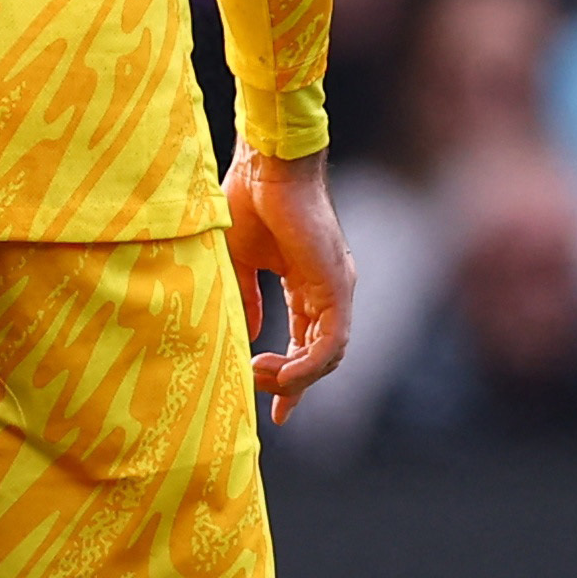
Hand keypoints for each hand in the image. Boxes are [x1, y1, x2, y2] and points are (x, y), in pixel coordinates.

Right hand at [225, 146, 353, 423]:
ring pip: (328, 355)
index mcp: (305, 283)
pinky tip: (282, 375)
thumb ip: (246, 298)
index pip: (305, 341)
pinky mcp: (336, 286)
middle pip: (319, 355)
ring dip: (295, 377)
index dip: (289, 377)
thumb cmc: (248, 201)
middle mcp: (327, 289)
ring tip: (260, 376)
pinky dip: (308, 366)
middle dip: (292, 385)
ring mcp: (335, 288)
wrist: (265, 167)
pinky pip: (331, 343)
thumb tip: (249, 333)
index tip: (275, 410)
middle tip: (263, 398)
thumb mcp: (240, 262)